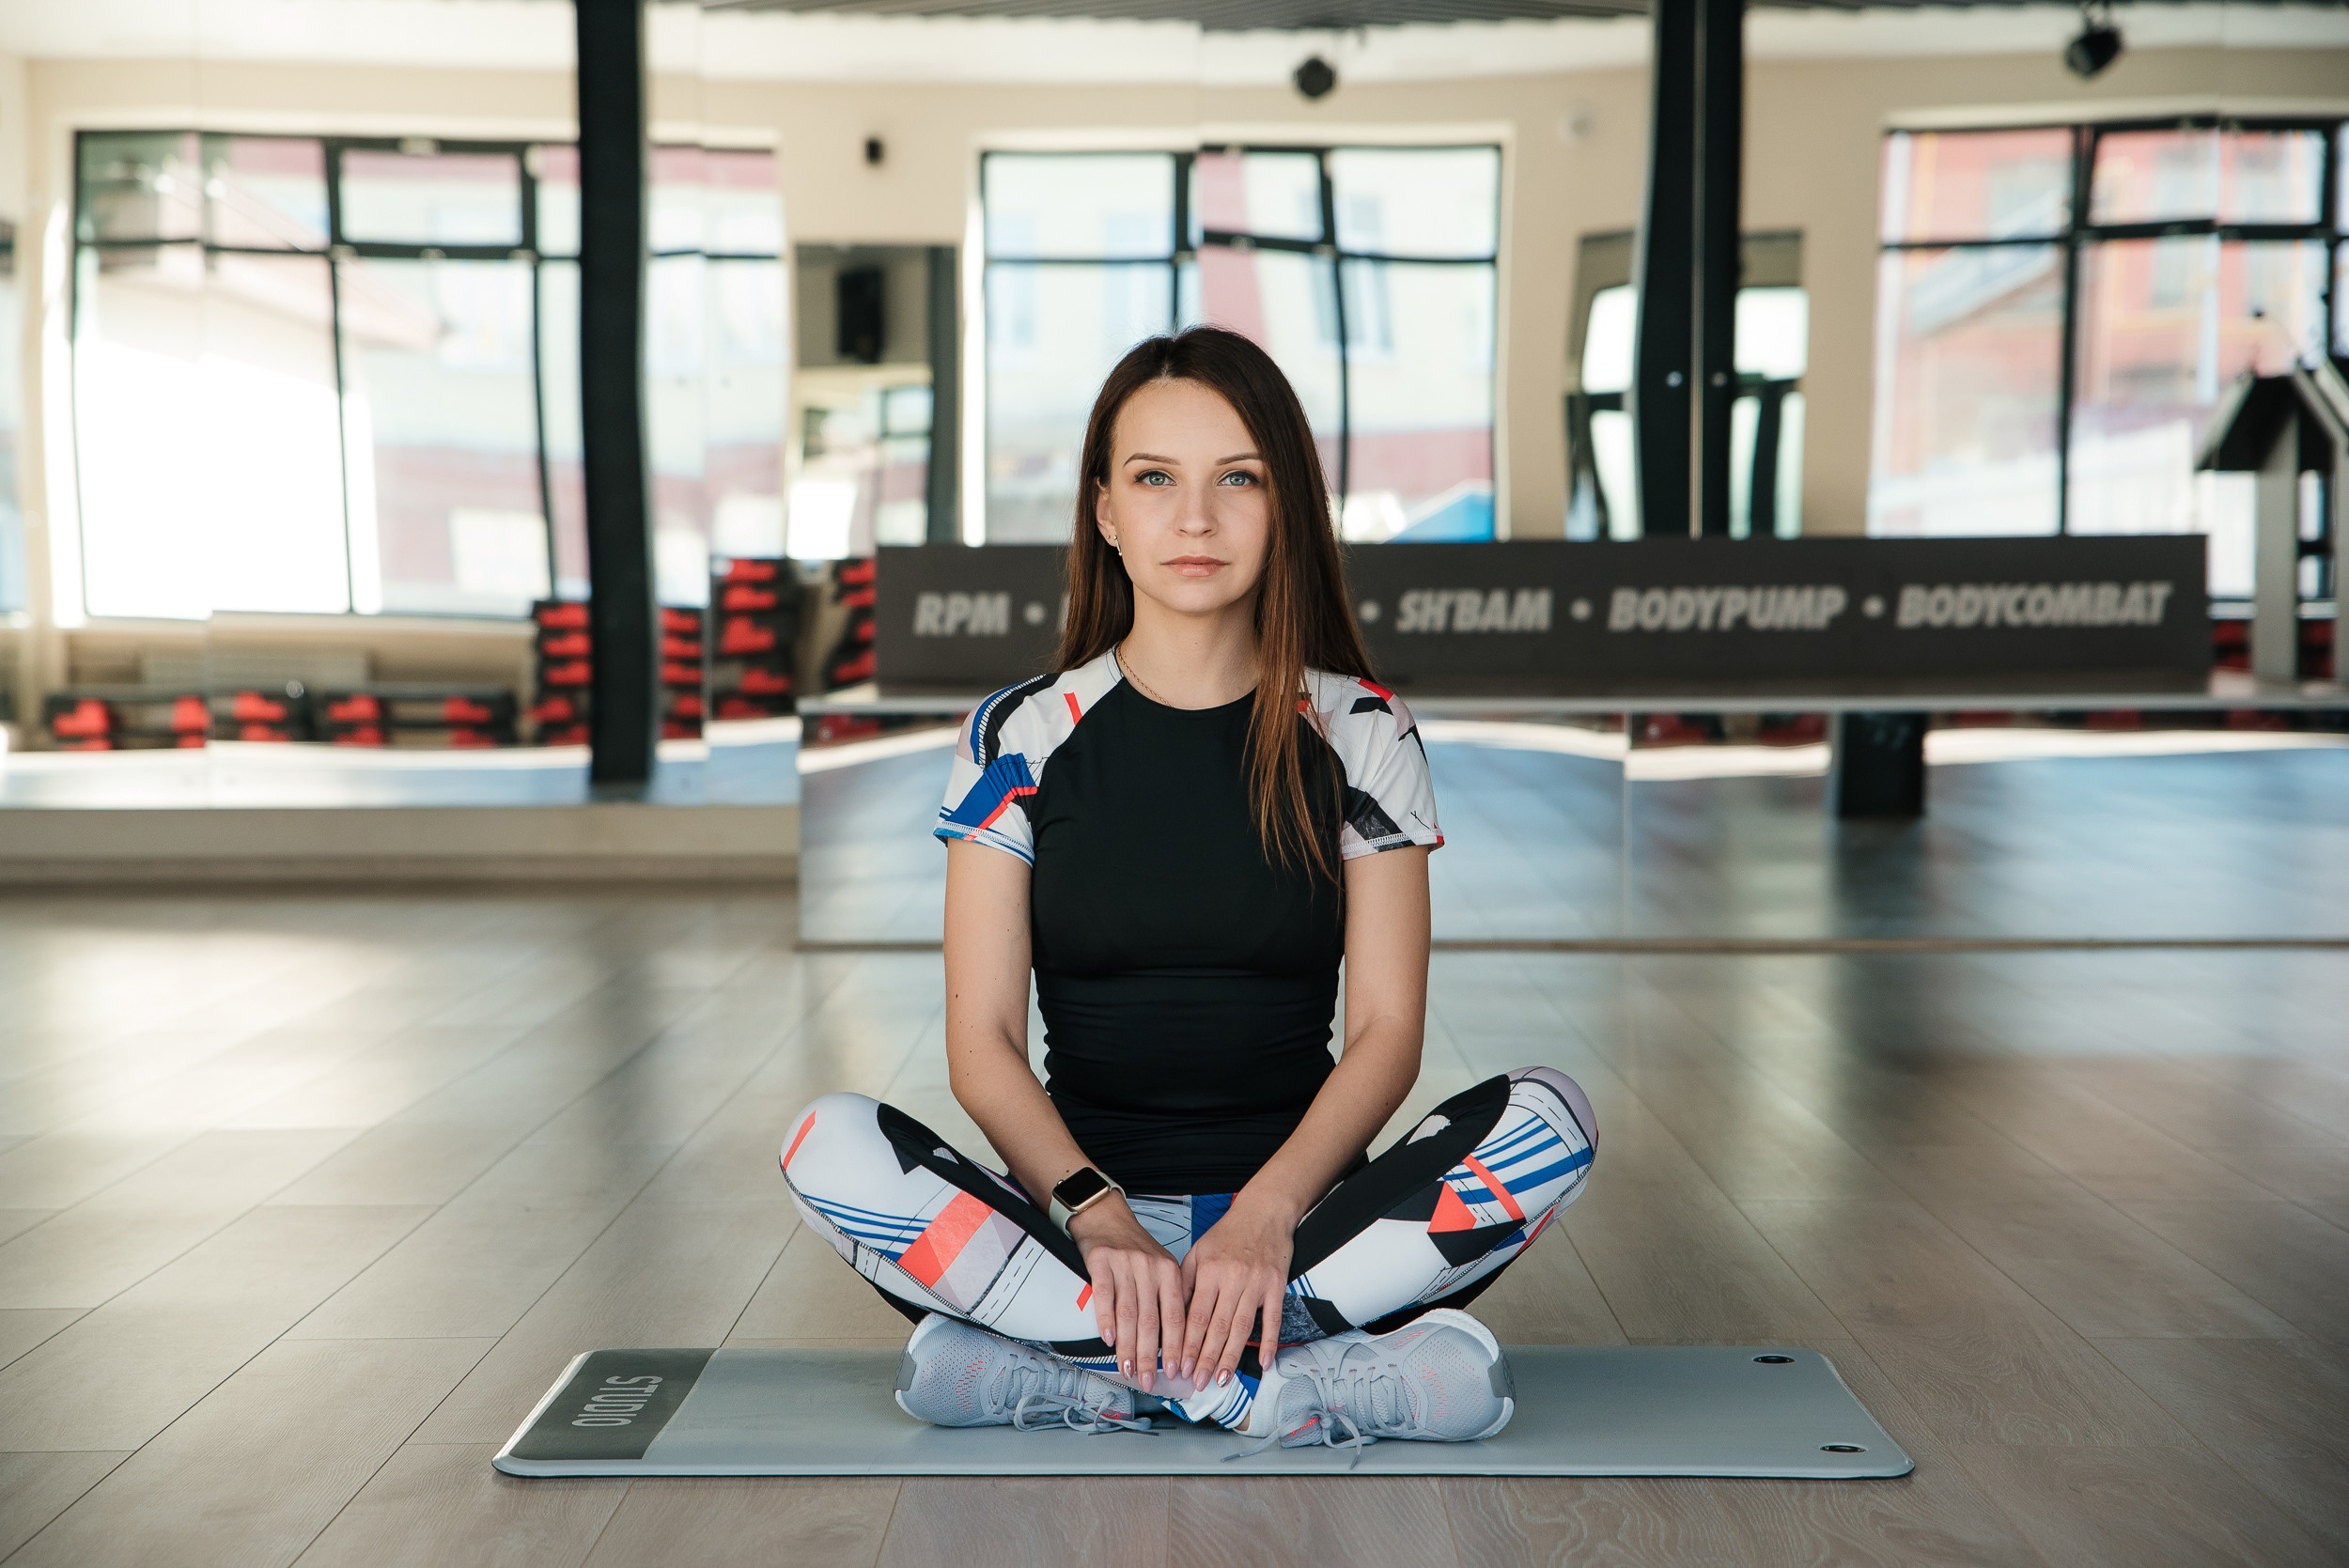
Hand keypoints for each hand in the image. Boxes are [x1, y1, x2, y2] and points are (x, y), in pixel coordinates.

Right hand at [1068, 1197, 1185, 1392]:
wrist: (1106, 1217)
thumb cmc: (1134, 1247)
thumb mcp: (1161, 1266)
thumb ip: (1168, 1298)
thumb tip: (1174, 1342)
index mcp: (1170, 1271)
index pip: (1176, 1317)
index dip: (1177, 1347)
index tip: (1177, 1370)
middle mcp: (1150, 1268)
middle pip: (1151, 1321)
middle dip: (1151, 1356)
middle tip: (1148, 1379)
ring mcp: (1125, 1264)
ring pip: (1128, 1314)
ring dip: (1128, 1347)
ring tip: (1128, 1368)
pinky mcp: (1101, 1261)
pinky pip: (1104, 1296)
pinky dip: (1105, 1321)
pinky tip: (1108, 1339)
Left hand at [1178, 1199, 1292, 1390]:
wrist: (1264, 1211)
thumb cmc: (1229, 1233)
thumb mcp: (1198, 1252)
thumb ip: (1185, 1283)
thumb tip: (1172, 1316)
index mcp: (1209, 1271)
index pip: (1195, 1316)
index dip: (1188, 1345)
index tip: (1181, 1366)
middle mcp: (1232, 1278)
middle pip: (1217, 1327)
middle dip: (1207, 1359)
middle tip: (1199, 1382)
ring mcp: (1256, 1283)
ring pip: (1242, 1327)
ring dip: (1232, 1356)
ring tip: (1223, 1378)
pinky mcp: (1276, 1285)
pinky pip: (1273, 1318)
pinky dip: (1269, 1342)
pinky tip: (1263, 1362)